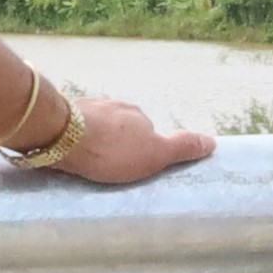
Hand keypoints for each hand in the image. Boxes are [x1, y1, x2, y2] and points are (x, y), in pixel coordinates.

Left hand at [44, 90, 213, 188]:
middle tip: (109, 166)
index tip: (132, 165)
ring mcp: (88, 107)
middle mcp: (114, 105)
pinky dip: (73, 136)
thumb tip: (212, 142)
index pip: (147, 131)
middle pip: (120, 126)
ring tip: (87, 160)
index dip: (142, 149)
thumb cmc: (110, 149)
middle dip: (117, 142)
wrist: (60, 135)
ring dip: (94, 138)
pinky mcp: (62, 113)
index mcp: (138, 114)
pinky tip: (67, 150)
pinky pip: (73, 126)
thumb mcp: (154, 154)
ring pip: (96, 125)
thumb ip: (182, 148)